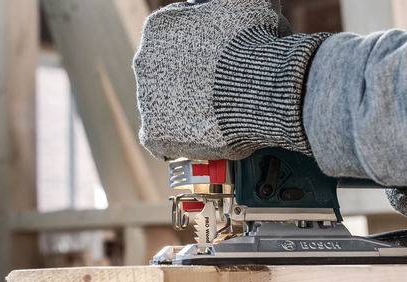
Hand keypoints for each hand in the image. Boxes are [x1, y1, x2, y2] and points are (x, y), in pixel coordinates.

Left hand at [133, 0, 327, 160]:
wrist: (262, 88)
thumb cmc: (258, 45)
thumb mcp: (246, 6)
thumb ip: (231, 7)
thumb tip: (240, 10)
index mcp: (159, 28)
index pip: (174, 44)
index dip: (199, 58)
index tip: (217, 69)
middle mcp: (145, 61)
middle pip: (165, 77)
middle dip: (189, 86)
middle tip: (219, 96)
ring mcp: (147, 100)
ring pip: (164, 110)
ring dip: (186, 115)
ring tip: (216, 121)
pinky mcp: (154, 134)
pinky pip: (164, 142)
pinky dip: (183, 143)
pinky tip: (204, 139)